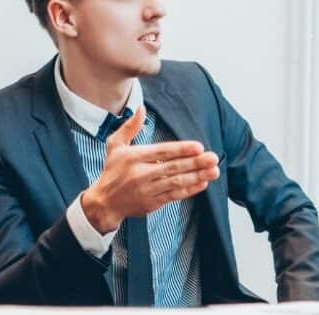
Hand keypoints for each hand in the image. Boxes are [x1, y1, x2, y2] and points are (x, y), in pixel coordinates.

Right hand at [81, 106, 219, 232]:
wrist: (105, 202)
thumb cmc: (112, 171)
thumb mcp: (115, 145)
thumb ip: (129, 127)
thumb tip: (141, 108)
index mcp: (134, 157)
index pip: (162, 152)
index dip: (181, 150)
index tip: (198, 147)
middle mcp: (141, 174)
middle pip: (173, 167)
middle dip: (195, 163)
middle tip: (213, 158)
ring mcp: (148, 190)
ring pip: (176, 182)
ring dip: (197, 176)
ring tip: (214, 171)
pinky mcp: (152, 203)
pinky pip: (174, 195)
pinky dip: (189, 190)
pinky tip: (202, 183)